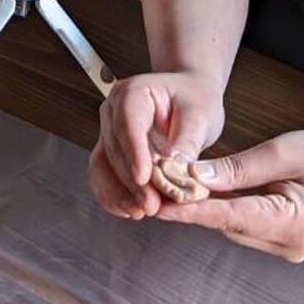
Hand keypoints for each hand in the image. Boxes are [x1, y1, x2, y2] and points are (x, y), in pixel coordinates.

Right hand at [89, 70, 224, 219]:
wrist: (190, 97)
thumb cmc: (193, 99)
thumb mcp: (200, 114)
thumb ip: (188, 139)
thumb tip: (178, 166)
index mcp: (134, 93)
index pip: (128, 122)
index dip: (133, 151)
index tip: (144, 177)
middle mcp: (114, 111)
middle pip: (115, 148)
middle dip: (131, 181)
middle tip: (152, 204)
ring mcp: (110, 132)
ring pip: (103, 165)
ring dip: (119, 192)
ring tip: (141, 211)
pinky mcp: (112, 153)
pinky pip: (104, 176)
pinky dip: (114, 195)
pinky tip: (129, 209)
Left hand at [155, 130, 303, 261]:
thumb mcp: (284, 151)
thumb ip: (239, 168)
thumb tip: (196, 175)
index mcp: (294, 223)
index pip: (231, 217)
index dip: (193, 210)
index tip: (161, 205)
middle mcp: (290, 246)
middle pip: (230, 225)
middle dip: (196, 205)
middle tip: (161, 185)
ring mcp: (290, 250)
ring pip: (236, 228)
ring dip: (212, 208)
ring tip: (179, 185)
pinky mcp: (287, 245)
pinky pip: (248, 228)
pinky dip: (230, 211)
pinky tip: (212, 192)